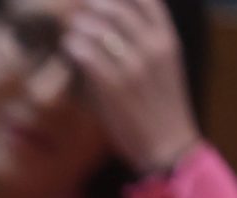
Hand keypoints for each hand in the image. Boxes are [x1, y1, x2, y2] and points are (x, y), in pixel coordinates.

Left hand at [67, 0, 201, 175]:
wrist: (168, 144)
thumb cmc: (160, 107)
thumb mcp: (162, 68)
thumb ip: (144, 45)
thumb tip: (114, 28)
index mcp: (168, 41)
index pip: (148, 1)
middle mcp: (154, 48)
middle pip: (119, 8)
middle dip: (95, 5)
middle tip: (79, 7)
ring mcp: (135, 66)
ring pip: (101, 29)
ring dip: (81, 25)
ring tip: (71, 27)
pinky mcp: (115, 86)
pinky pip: (88, 55)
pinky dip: (75, 46)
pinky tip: (68, 46)